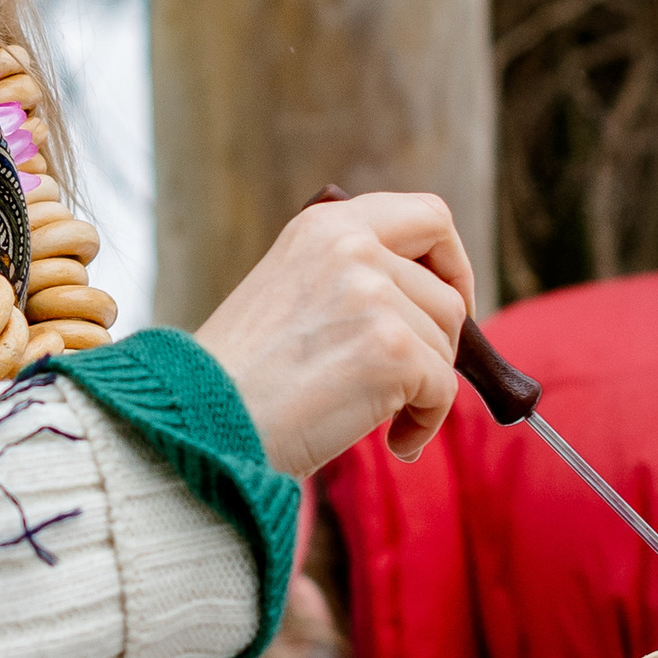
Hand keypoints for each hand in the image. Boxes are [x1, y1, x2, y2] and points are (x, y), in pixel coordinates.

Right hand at [193, 193, 474, 479]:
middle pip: (446, 296)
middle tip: (408, 382)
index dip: (453, 262)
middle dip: (438, 347)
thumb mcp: (291, 291)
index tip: (452, 302)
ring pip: (447, 347)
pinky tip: (394, 441)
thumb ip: (354, 278)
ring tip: (381, 417)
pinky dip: (425, 422)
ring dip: (425, 389)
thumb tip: (440, 306)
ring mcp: (375, 296)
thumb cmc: (244, 377)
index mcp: (326, 227)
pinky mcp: (393, 350)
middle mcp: (353, 248)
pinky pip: (443, 390)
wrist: (204, 423)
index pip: (428, 216)